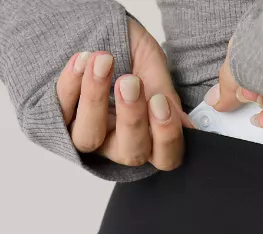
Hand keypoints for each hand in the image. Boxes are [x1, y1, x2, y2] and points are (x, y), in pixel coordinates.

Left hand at [56, 17, 194, 170]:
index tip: (160, 102)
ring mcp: (91, 135)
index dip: (165, 136)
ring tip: (103, 61)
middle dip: (131, 118)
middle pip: (130, 154)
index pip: (166, 158)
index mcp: (152, 138)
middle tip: (131, 82)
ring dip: (95, 99)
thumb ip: (165, 95)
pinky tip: (84, 60)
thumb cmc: (131, 55)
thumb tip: (187, 126)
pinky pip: (61, 113)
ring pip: (88, 139)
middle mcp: (121, 145)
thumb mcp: (153, 67)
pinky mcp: (60, 121)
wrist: (100, 32)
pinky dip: (71, 85)